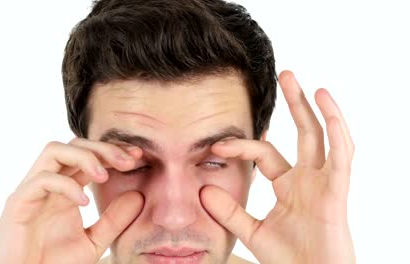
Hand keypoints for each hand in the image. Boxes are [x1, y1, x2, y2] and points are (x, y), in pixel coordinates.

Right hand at [0, 138, 143, 263]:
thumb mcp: (94, 241)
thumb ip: (114, 220)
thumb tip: (139, 195)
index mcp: (66, 189)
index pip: (90, 156)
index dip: (114, 152)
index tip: (138, 157)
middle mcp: (49, 184)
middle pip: (74, 145)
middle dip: (104, 148)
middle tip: (129, 160)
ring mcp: (32, 190)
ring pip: (54, 151)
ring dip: (84, 157)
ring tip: (105, 175)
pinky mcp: (18, 203)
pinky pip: (41, 180)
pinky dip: (66, 186)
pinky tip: (83, 202)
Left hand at [201, 70, 355, 262]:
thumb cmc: (288, 260)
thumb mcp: (251, 231)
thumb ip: (228, 212)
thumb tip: (202, 190)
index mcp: (288, 186)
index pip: (263, 153)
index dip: (241, 145)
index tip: (216, 143)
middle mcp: (307, 178)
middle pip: (302, 133)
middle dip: (295, 104)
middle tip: (285, 75)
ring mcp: (323, 182)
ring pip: (322, 138)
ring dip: (316, 109)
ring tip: (306, 82)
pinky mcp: (336, 192)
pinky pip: (340, 157)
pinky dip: (336, 132)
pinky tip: (327, 109)